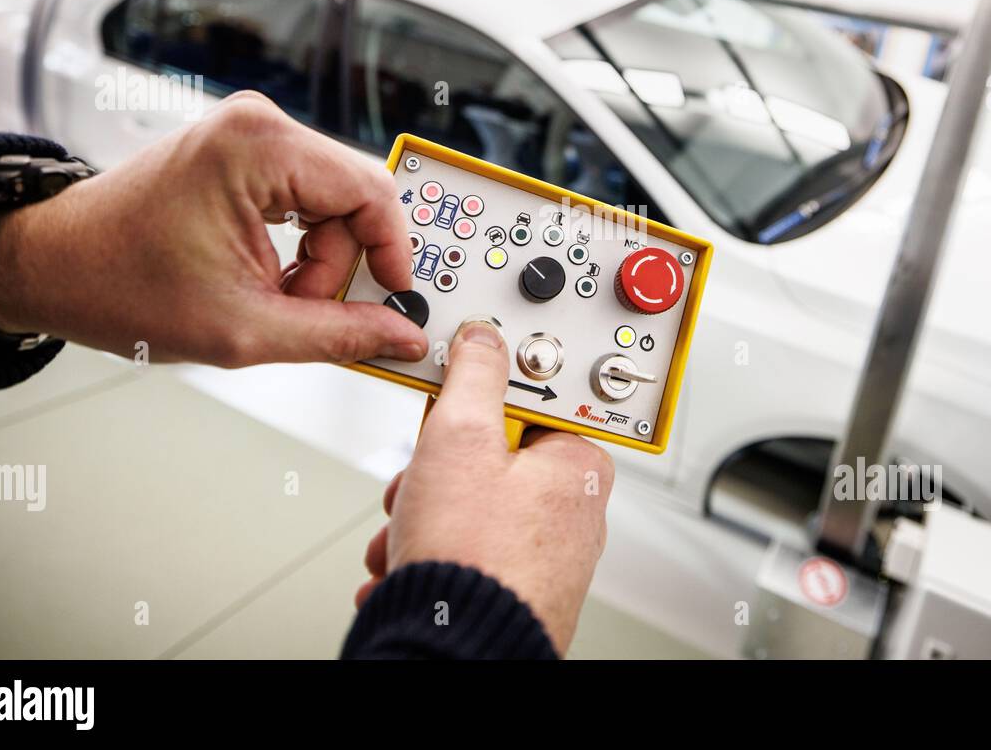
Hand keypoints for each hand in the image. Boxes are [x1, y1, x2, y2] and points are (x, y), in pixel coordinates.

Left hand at [0, 92, 426, 366]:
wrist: (53, 267)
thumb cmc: (120, 285)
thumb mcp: (244, 330)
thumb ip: (338, 334)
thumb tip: (403, 336)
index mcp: (259, 147)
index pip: (373, 192)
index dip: (393, 253)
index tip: (393, 301)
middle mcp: (259, 125)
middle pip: (357, 197)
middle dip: (343, 265)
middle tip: (302, 307)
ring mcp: (251, 135)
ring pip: (337, 203)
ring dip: (320, 262)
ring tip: (270, 296)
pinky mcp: (245, 152)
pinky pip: (309, 199)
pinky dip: (301, 246)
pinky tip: (266, 276)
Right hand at [355, 319, 613, 654]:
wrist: (453, 651)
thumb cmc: (471, 557)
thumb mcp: (460, 435)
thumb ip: (472, 374)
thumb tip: (483, 338)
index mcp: (580, 466)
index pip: (521, 405)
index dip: (469, 409)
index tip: (445, 416)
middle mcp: (574, 513)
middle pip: (488, 461)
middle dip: (435, 474)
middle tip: (421, 487)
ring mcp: (548, 558)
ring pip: (470, 509)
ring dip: (423, 519)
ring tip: (410, 540)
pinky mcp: (520, 592)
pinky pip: (468, 553)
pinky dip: (432, 557)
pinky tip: (410, 571)